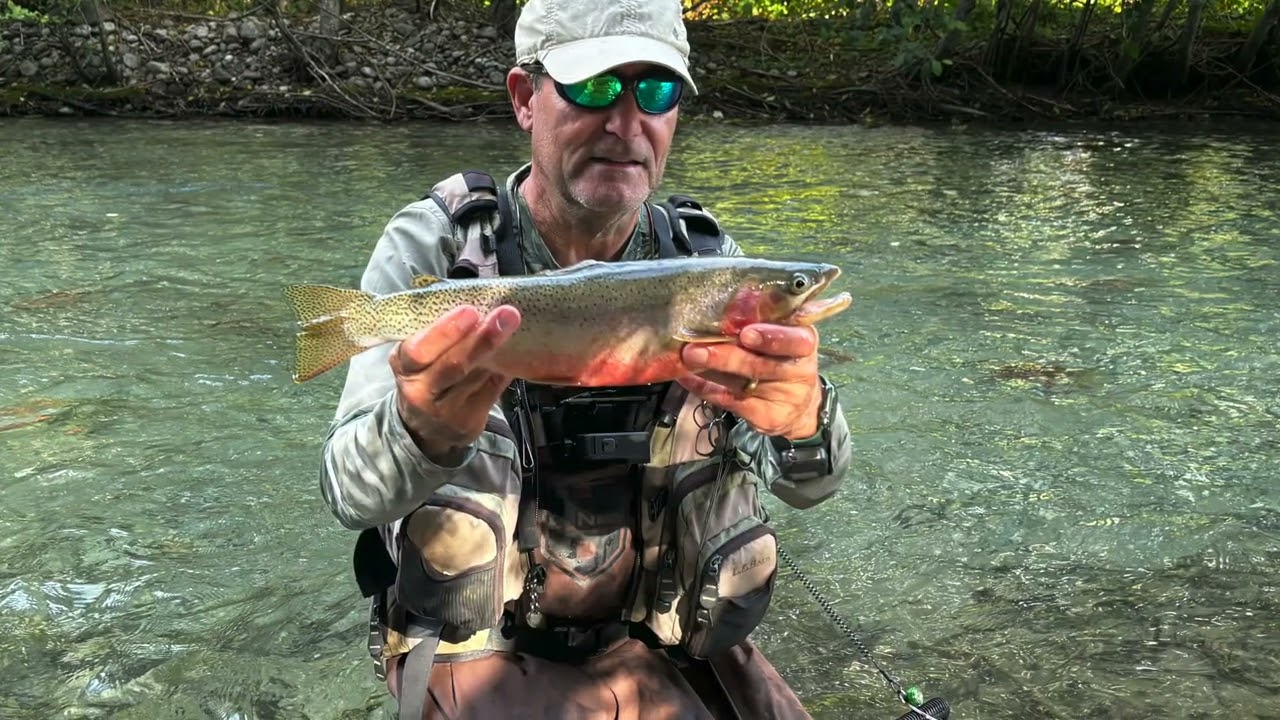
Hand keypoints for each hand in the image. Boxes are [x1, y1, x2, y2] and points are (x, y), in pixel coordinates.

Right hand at [389, 304, 520, 462]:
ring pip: (477, 377)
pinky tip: (515, 352)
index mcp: (404, 366)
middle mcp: (421, 391)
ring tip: (514, 326)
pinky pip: (493, 390)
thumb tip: (477, 301)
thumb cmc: (426, 377)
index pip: (419, 350)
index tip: (470, 311)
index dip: (445, 331)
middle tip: (507, 315)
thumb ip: (437, 334)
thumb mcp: (417, 357)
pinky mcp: (467, 422)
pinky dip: (505, 369)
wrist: (425, 427)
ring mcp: (445, 410)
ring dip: (499, 350)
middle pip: (453, 365)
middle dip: (482, 338)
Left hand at [676, 324, 822, 440]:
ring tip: (686, 356)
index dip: (772, 338)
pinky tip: (685, 376)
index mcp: (805, 343)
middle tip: (695, 348)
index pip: (797, 341)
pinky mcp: (767, 417)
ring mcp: (783, 398)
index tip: (746, 333)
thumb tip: (737, 294)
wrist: (800, 407)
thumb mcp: (785, 334)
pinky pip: (730, 402)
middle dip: (726, 356)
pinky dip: (705, 388)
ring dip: (710, 370)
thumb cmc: (784, 358)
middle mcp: (799, 373)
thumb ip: (767, 318)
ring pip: (742, 385)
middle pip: (761, 366)